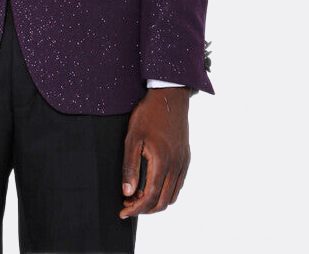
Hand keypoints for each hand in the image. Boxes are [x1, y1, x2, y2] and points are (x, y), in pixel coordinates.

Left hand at [119, 87, 190, 218]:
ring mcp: (183, 163)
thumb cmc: (148, 115)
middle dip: (144, 209)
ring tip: (137, 195)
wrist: (169, 97)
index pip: (150, 198)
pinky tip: (152, 184)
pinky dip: (165, 192)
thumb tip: (127, 192)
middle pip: (162, 202)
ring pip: (172, 196)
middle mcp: (176, 167)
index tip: (123, 211)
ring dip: (155, 202)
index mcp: (162, 163)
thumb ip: (130, 166)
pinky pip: (178, 185)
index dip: (136, 209)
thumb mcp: (132, 138)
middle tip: (127, 204)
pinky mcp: (186, 159)